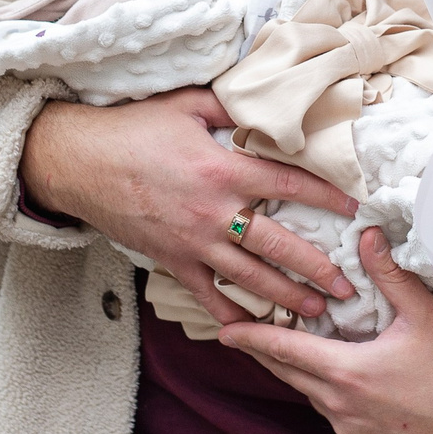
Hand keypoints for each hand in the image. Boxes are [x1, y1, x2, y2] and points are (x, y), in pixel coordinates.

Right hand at [20, 88, 358, 324]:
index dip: (326, 196)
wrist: (78, 163)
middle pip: (278, 245)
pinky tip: (254, 329)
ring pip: (250, 277)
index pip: (289, 183)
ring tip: (316, 310)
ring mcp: (193, 242)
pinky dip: (231, 314)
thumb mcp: (188, 105)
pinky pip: (208, 294)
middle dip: (317, 267)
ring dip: (286, 296)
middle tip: (347, 285)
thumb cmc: (133, 129)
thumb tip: (266, 104)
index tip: (354, 208)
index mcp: (223, 169)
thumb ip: (231, 107)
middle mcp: (215, 212)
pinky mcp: (172, 261)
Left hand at [219, 227, 432, 433]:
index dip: (250, 339)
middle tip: (245, 332)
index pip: (283, 351)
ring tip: (295, 345)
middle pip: (288, 374)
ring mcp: (348, 429)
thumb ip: (391, 274)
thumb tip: (368, 234)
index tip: (223, 330)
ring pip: (309, 394)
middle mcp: (338, 405)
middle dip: (266, 352)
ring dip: (300, 371)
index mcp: (346, 372)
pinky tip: (340, 375)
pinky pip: (330, 413)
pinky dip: (326, 391)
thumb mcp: (425, 316)